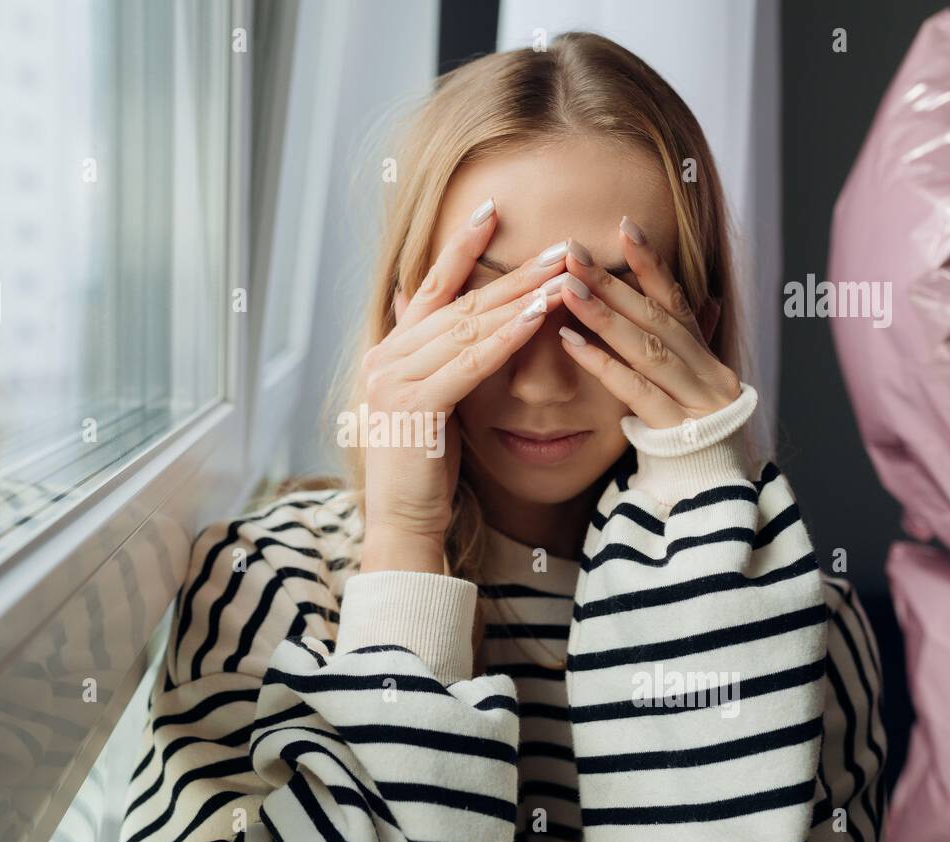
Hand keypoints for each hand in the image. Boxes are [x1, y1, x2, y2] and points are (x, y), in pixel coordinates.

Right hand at [359, 199, 571, 570]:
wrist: (401, 521)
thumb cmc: (422, 468)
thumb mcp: (426, 400)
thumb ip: (428, 355)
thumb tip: (423, 307)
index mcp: (388, 352)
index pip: (428, 288)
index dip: (459, 249)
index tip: (491, 211)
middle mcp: (386, 358)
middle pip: (459, 303)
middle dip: (512, 271)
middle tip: (558, 244)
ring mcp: (396, 380)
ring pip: (468, 327)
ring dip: (519, 297)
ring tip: (562, 273)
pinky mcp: (416, 405)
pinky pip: (470, 362)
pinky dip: (505, 338)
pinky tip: (538, 317)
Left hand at [555, 216, 740, 429]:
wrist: (718, 500)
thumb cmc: (691, 442)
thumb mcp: (687, 390)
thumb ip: (679, 350)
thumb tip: (690, 300)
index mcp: (706, 357)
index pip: (677, 300)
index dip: (651, 263)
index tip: (623, 226)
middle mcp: (707, 372)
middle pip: (656, 317)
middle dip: (612, 281)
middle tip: (572, 251)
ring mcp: (696, 400)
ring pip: (648, 348)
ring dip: (604, 315)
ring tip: (567, 288)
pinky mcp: (679, 430)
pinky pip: (636, 392)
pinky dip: (603, 365)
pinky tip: (571, 344)